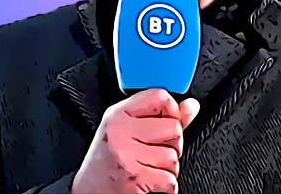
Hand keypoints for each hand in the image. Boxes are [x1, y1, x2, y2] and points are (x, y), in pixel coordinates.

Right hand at [71, 88, 200, 193]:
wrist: (88, 192)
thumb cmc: (108, 160)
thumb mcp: (127, 129)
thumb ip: (160, 115)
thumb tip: (192, 105)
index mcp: (118, 114)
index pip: (160, 96)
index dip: (171, 110)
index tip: (164, 122)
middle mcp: (120, 132)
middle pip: (174, 127)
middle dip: (171, 143)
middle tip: (152, 150)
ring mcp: (127, 155)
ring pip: (173, 156)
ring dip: (167, 167)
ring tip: (147, 166)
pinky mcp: (135, 179)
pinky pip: (170, 179)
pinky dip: (165, 185)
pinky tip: (148, 180)